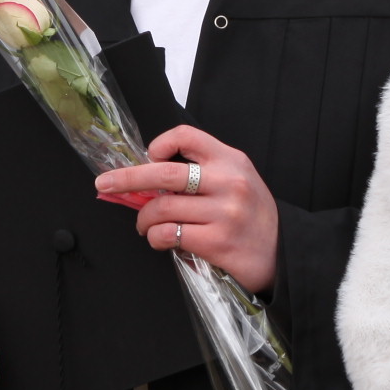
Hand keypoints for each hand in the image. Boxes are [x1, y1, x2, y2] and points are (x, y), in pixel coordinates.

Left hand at [97, 125, 279, 293]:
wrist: (284, 253)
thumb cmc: (252, 217)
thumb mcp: (237, 181)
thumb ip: (202, 174)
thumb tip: (149, 179)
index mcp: (231, 160)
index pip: (187, 136)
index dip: (161, 143)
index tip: (149, 156)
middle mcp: (228, 182)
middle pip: (163, 172)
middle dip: (127, 178)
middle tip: (105, 183)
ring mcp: (223, 212)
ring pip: (162, 207)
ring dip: (143, 219)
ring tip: (144, 225)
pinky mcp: (217, 241)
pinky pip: (169, 234)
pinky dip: (156, 238)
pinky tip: (160, 240)